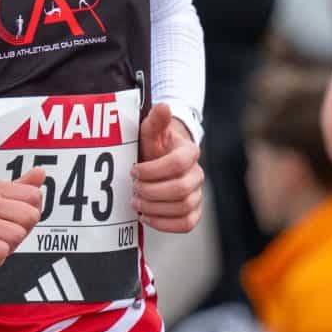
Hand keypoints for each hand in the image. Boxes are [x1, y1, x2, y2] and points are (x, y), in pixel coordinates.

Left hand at [133, 102, 203, 233]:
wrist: (158, 163)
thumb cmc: (153, 147)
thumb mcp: (150, 132)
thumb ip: (155, 121)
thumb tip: (163, 107)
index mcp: (189, 152)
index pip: (178, 163)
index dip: (153, 170)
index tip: (134, 170)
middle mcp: (197, 174)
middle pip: (181, 189)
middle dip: (152, 191)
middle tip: (134, 189)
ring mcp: (197, 194)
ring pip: (183, 208)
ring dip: (154, 208)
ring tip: (136, 202)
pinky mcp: (193, 212)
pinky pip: (186, 224)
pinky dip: (165, 224)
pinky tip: (147, 216)